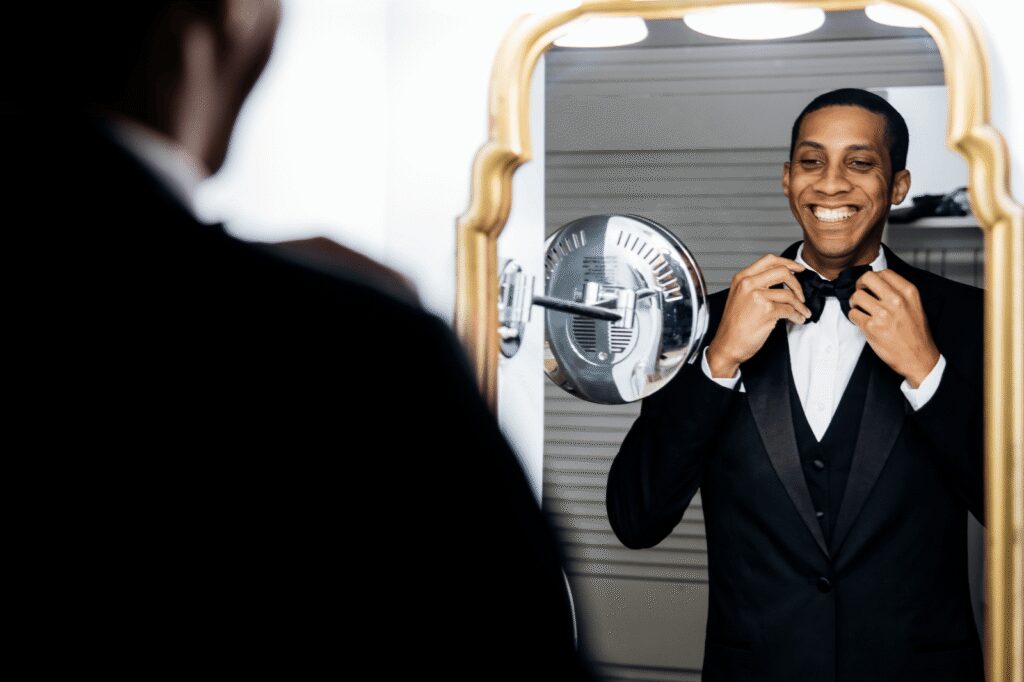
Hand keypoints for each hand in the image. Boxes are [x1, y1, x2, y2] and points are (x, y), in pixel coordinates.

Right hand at [706, 255, 811, 376]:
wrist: (727, 345)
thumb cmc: (733, 325)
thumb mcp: (739, 297)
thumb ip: (756, 285)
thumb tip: (780, 281)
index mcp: (742, 278)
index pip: (769, 260)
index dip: (788, 263)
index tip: (798, 269)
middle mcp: (749, 284)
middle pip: (783, 272)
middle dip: (797, 284)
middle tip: (800, 294)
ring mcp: (757, 296)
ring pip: (789, 294)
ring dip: (800, 304)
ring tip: (802, 311)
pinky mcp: (766, 311)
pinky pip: (789, 310)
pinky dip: (797, 315)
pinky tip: (797, 319)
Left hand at [848, 269, 939, 386]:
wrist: (919, 358)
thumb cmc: (916, 334)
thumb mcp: (915, 306)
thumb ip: (900, 293)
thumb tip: (879, 283)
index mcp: (909, 293)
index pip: (884, 273)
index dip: (873, 278)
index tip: (871, 286)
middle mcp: (896, 300)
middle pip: (867, 278)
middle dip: (860, 285)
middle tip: (861, 293)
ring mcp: (883, 314)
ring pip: (856, 296)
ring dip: (854, 303)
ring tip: (860, 309)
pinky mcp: (871, 327)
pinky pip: (853, 314)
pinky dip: (854, 317)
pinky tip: (862, 321)